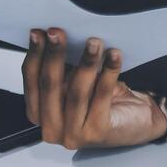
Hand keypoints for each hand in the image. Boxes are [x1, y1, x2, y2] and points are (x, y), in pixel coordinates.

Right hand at [21, 27, 166, 149]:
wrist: (136, 121)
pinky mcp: (98, 132)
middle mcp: (52, 128)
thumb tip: (54, 36)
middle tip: (58, 32)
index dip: (34, 56)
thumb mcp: (75, 82)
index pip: (31, 82)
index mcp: (39, 114)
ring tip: (94, 42)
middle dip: (54, 55)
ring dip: (85, 62)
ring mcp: (73, 134)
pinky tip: (114, 55)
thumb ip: (62, 68)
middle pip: (50, 86)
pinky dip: (108, 72)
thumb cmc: (102, 100)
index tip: (39, 33)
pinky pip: (102, 95)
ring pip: (77, 91)